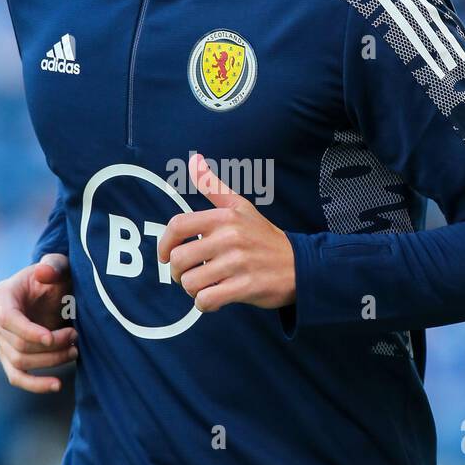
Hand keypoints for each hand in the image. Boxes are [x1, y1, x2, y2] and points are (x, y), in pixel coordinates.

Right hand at [0, 253, 77, 392]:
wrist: (55, 293)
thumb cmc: (56, 277)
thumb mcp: (59, 266)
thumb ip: (54, 265)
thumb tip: (42, 273)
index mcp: (2, 294)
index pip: (8, 319)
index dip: (29, 332)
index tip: (52, 338)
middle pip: (17, 345)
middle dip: (50, 346)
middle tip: (76, 336)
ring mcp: (0, 340)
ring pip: (19, 363)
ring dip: (51, 361)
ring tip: (75, 350)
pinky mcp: (9, 356)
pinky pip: (16, 377)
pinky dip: (35, 385)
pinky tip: (57, 385)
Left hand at [157, 152, 295, 313]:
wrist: (300, 264)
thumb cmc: (264, 237)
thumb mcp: (240, 206)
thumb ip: (213, 186)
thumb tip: (193, 160)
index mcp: (225, 217)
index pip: (178, 226)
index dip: (164, 244)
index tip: (165, 256)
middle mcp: (230, 237)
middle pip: (179, 259)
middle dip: (178, 273)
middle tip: (188, 275)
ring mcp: (238, 262)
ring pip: (191, 282)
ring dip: (193, 290)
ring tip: (205, 286)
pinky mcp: (246, 286)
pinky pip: (207, 300)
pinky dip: (205, 304)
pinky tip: (214, 298)